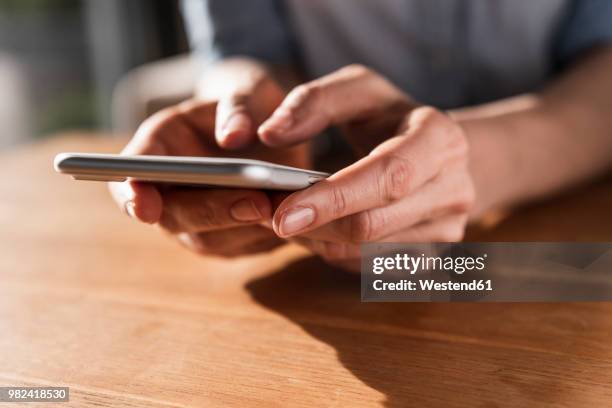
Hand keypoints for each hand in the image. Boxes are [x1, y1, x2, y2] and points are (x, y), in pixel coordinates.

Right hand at [110, 61, 306, 256]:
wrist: (268, 129)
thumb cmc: (248, 104)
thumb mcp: (246, 90)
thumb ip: (238, 106)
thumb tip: (232, 137)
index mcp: (158, 147)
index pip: (129, 178)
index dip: (132, 196)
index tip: (145, 207)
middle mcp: (170, 191)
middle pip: (175, 217)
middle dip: (213, 212)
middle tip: (255, 203)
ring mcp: (197, 220)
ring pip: (210, 240)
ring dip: (244, 230)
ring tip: (283, 209)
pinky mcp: (229, 238)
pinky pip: (243, 246)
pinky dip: (266, 236)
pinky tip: (294, 219)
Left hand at [258, 65, 474, 269]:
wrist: (439, 153)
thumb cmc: (389, 118)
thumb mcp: (357, 91)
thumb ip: (312, 102)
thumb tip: (268, 134)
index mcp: (440, 139)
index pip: (387, 177)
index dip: (333, 198)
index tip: (281, 214)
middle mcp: (454, 188)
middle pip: (373, 224)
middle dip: (314, 225)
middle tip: (268, 216)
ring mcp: (447, 228)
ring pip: (366, 251)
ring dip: (317, 240)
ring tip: (288, 217)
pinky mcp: (431, 255)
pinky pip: (369, 268)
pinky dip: (333, 251)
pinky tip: (316, 229)